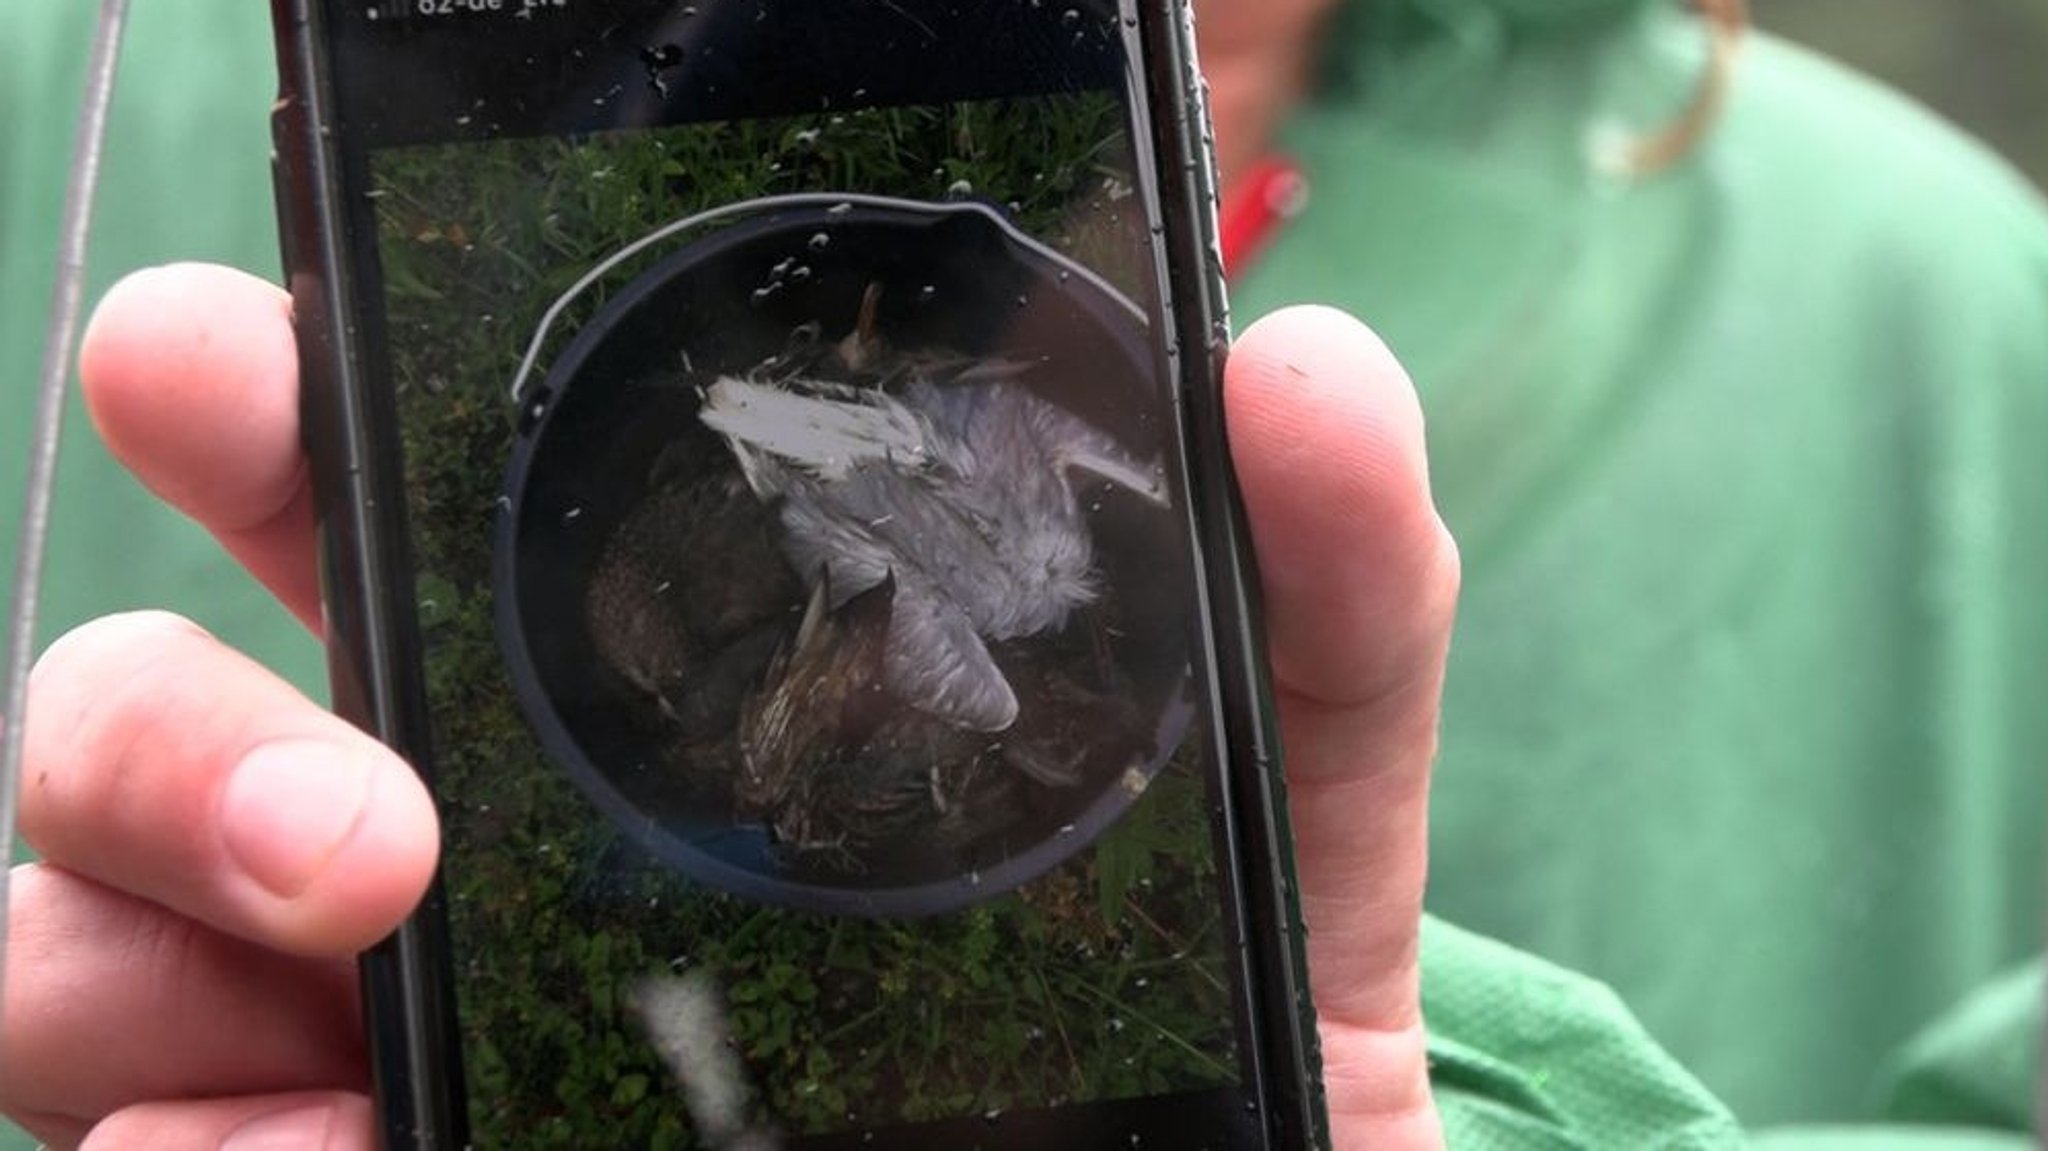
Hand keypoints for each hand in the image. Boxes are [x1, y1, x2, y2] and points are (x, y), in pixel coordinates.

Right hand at [3, 265, 1455, 1148]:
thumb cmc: (1204, 1006)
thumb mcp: (1275, 793)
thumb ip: (1314, 588)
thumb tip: (1299, 369)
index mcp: (620, 689)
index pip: (381, 517)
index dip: (267, 414)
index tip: (234, 363)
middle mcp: (457, 844)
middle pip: (154, 725)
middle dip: (160, 721)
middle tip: (356, 820)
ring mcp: (389, 1037)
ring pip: (88, 959)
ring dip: (130, 961)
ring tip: (349, 976)